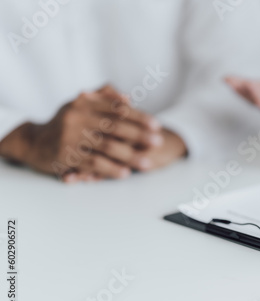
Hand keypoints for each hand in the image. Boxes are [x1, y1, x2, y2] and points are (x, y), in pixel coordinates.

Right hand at [0, 86, 164, 181]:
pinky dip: (110, 169)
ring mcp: (70, 136)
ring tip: (147, 163)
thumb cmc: (64, 123)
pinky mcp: (64, 155)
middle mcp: (76, 117)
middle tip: (158, 142)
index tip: (156, 125)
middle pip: (114, 127)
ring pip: (106, 146)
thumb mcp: (80, 105)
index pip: (116, 109)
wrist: (32, 141)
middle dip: (139, 135)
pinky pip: (92, 163)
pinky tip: (125, 173)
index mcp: (84, 103)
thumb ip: (103, 99)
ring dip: (129, 156)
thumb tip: (127, 97)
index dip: (138, 117)